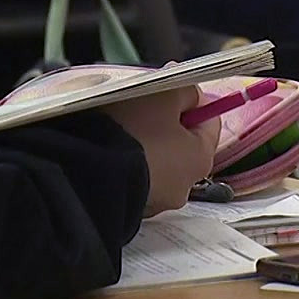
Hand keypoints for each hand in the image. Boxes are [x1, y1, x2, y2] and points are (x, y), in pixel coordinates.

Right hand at [101, 87, 221, 216]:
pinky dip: (122, 164)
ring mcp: (152, 202)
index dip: (190, 101)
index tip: (169, 90)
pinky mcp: (125, 208)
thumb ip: (184, 90)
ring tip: (115, 130)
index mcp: (201, 159)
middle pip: (179, 146)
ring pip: (152, 164)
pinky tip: (104, 151)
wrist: (90, 171)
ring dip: (140, 147)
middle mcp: (183, 187)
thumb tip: (188, 96)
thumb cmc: (133, 130)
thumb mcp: (163, 94)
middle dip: (162, 125)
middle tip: (139, 108)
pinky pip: (130, 178)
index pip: (208, 122)